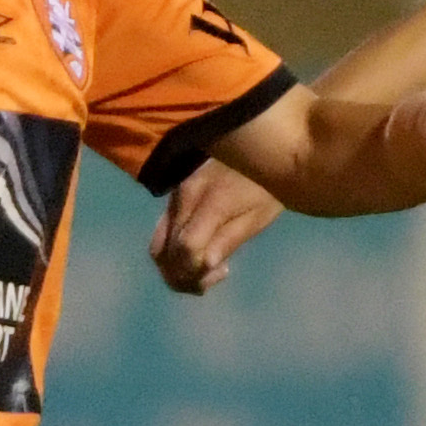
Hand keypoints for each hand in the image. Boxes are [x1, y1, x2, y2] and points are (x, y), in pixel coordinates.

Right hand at [151, 162, 287, 295]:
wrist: (260, 147)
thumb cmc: (267, 186)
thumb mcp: (258, 216)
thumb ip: (229, 240)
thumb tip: (204, 264)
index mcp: (209, 202)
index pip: (186, 247)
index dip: (196, 271)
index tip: (223, 272)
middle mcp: (183, 198)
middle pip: (165, 251)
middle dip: (185, 276)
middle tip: (214, 278)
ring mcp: (175, 197)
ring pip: (158, 246)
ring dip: (176, 269)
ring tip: (205, 272)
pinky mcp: (174, 197)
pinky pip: (164, 233)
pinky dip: (174, 253)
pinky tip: (200, 254)